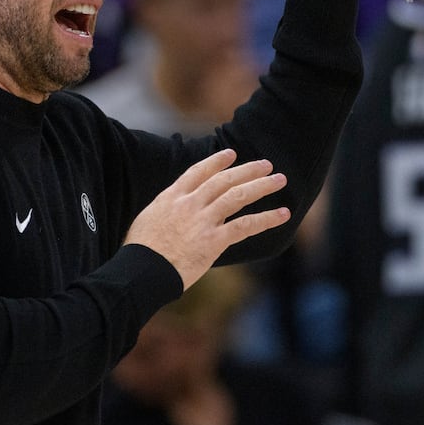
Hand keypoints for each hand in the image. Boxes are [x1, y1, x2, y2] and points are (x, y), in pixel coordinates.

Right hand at [123, 149, 288, 288]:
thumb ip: (168, 210)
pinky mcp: (213, 240)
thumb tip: (177, 209)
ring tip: (279, 180)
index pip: (198, 172)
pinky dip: (266, 219)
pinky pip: (245, 225)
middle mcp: (189, 203)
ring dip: (262, 186)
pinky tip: (282, 214)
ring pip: (238, 196)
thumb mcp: (149, 219)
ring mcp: (203, 220)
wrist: (142, 270)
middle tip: (267, 164)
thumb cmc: (141, 250)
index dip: (216, 162)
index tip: (231, 154)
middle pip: (224, 180)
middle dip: (248, 170)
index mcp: (172, 197)